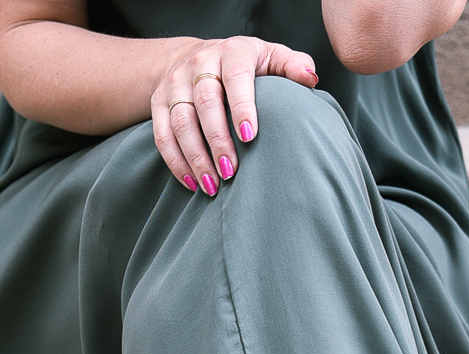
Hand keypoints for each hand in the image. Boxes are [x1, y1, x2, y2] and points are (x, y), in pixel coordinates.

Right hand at [151, 36, 317, 194]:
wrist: (197, 58)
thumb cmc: (245, 66)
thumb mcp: (270, 58)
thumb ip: (291, 66)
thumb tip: (309, 78)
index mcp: (232, 52)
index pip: (235, 77)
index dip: (241, 106)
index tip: (250, 137)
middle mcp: (200, 63)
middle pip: (205, 103)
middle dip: (217, 140)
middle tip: (231, 172)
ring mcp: (176, 83)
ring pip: (181, 122)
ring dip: (195, 157)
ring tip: (212, 186)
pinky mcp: (159, 102)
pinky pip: (162, 134)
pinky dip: (175, 161)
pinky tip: (191, 183)